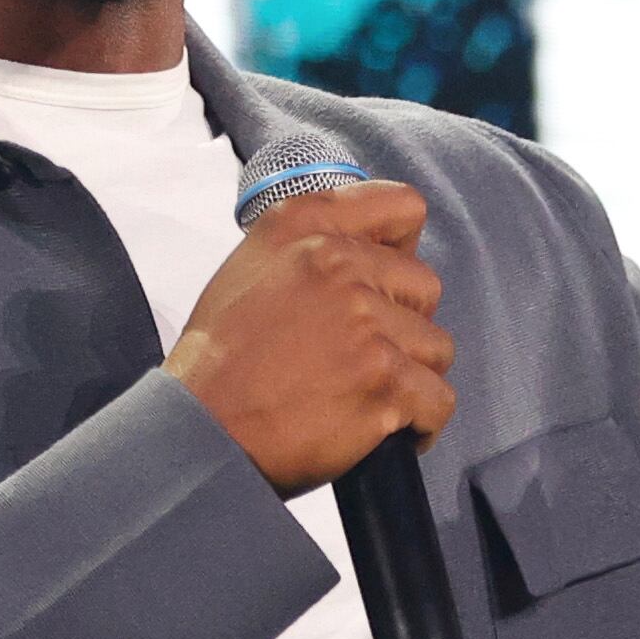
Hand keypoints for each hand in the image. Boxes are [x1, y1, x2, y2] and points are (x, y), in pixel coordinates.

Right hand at [166, 178, 452, 489]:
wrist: (200, 430)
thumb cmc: (221, 361)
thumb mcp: (251, 267)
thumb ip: (312, 243)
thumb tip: (375, 248)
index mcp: (303, 228)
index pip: (402, 207)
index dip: (403, 251)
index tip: (388, 284)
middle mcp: (336, 264)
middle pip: (425, 287)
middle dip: (403, 327)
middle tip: (359, 359)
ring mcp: (365, 323)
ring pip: (437, 347)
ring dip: (411, 378)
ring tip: (363, 398)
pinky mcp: (384, 381)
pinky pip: (439, 399)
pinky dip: (420, 423)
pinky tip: (385, 430)